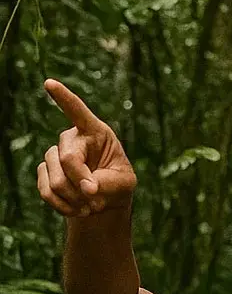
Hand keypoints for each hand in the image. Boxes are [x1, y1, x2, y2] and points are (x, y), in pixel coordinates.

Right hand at [37, 79, 135, 217]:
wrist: (103, 200)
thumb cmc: (118, 184)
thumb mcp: (125, 184)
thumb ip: (108, 183)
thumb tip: (86, 189)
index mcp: (95, 132)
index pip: (78, 112)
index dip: (63, 98)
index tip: (50, 84)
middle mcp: (71, 138)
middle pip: (67, 159)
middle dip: (82, 184)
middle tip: (95, 200)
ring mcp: (54, 153)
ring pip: (56, 179)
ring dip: (76, 200)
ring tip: (90, 207)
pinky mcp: (45, 171)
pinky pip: (47, 191)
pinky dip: (64, 206)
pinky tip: (77, 210)